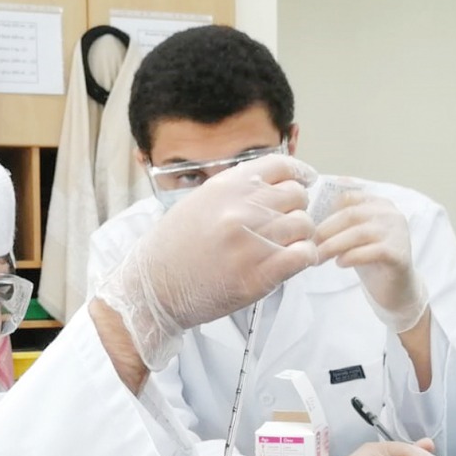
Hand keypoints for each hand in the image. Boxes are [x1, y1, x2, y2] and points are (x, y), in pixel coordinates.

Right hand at [95, 154, 316, 368]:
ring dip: (298, 235)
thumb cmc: (171, 249)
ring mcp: (252, 242)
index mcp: (225, 187)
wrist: (151, 290)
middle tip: (284, 224)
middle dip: (295, 208)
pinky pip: (303, 255)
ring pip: (303, 225)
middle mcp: (240, 209)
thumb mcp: (197, 203)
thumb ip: (235, 192)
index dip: (297, 174)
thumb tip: (274, 186)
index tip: (302, 182)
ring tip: (282, 246)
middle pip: (297, 195)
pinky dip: (303, 257)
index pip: (280, 165)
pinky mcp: (260, 275)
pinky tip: (288, 261)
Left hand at [315, 184, 427, 332]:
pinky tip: (339, 263)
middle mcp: (390, 214)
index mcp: (377, 203)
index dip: (324, 212)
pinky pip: (372, 251)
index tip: (308, 228)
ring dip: (333, 246)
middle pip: (350, 214)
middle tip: (307, 246)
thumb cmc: (367, 256)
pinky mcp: (399, 254)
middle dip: (324, 231)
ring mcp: (398, 233)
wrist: (393, 286)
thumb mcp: (350, 234)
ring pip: (359, 233)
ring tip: (319, 258)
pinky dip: (351, 257)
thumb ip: (337, 221)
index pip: (346, 197)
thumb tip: (305, 215)